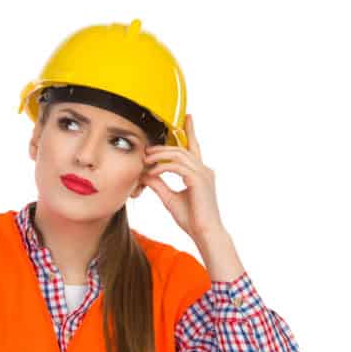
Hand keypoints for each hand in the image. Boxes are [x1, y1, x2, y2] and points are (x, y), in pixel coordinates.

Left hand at [141, 114, 224, 239]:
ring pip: (179, 154)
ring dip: (159, 156)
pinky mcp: (198, 180)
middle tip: (146, 150)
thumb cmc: (192, 220)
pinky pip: (176, 167)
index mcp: (201, 173)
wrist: (205, 233)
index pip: (195, 147)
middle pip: (182, 148)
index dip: (191, 131)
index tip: (187, 118)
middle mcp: (204, 170)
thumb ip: (159, 184)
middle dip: (162, 147)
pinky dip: (162, 167)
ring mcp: (203, 174)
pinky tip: (151, 172)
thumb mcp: (170, 198)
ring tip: (146, 160)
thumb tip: (146, 174)